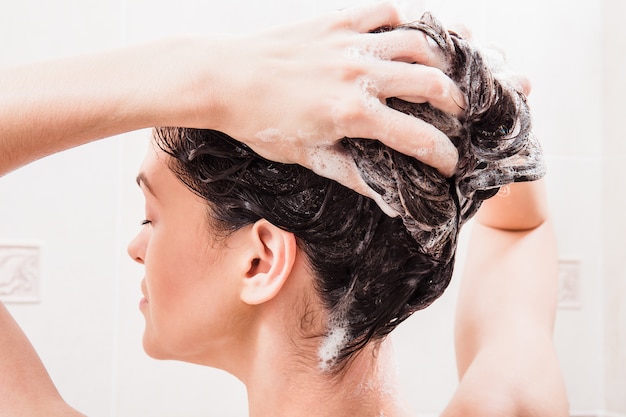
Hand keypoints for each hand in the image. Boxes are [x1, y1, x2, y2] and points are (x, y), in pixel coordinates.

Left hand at [187, 2, 462, 199]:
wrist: (222, 78)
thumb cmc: (258, 122)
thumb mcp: (305, 156)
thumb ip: (351, 173)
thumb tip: (386, 197)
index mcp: (353, 114)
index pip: (417, 137)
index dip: (442, 154)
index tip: (451, 163)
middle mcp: (359, 74)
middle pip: (432, 83)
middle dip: (456, 103)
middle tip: (458, 114)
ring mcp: (349, 43)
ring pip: (416, 42)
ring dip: (440, 59)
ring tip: (443, 73)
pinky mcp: (335, 22)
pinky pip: (382, 12)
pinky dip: (401, 22)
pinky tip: (404, 36)